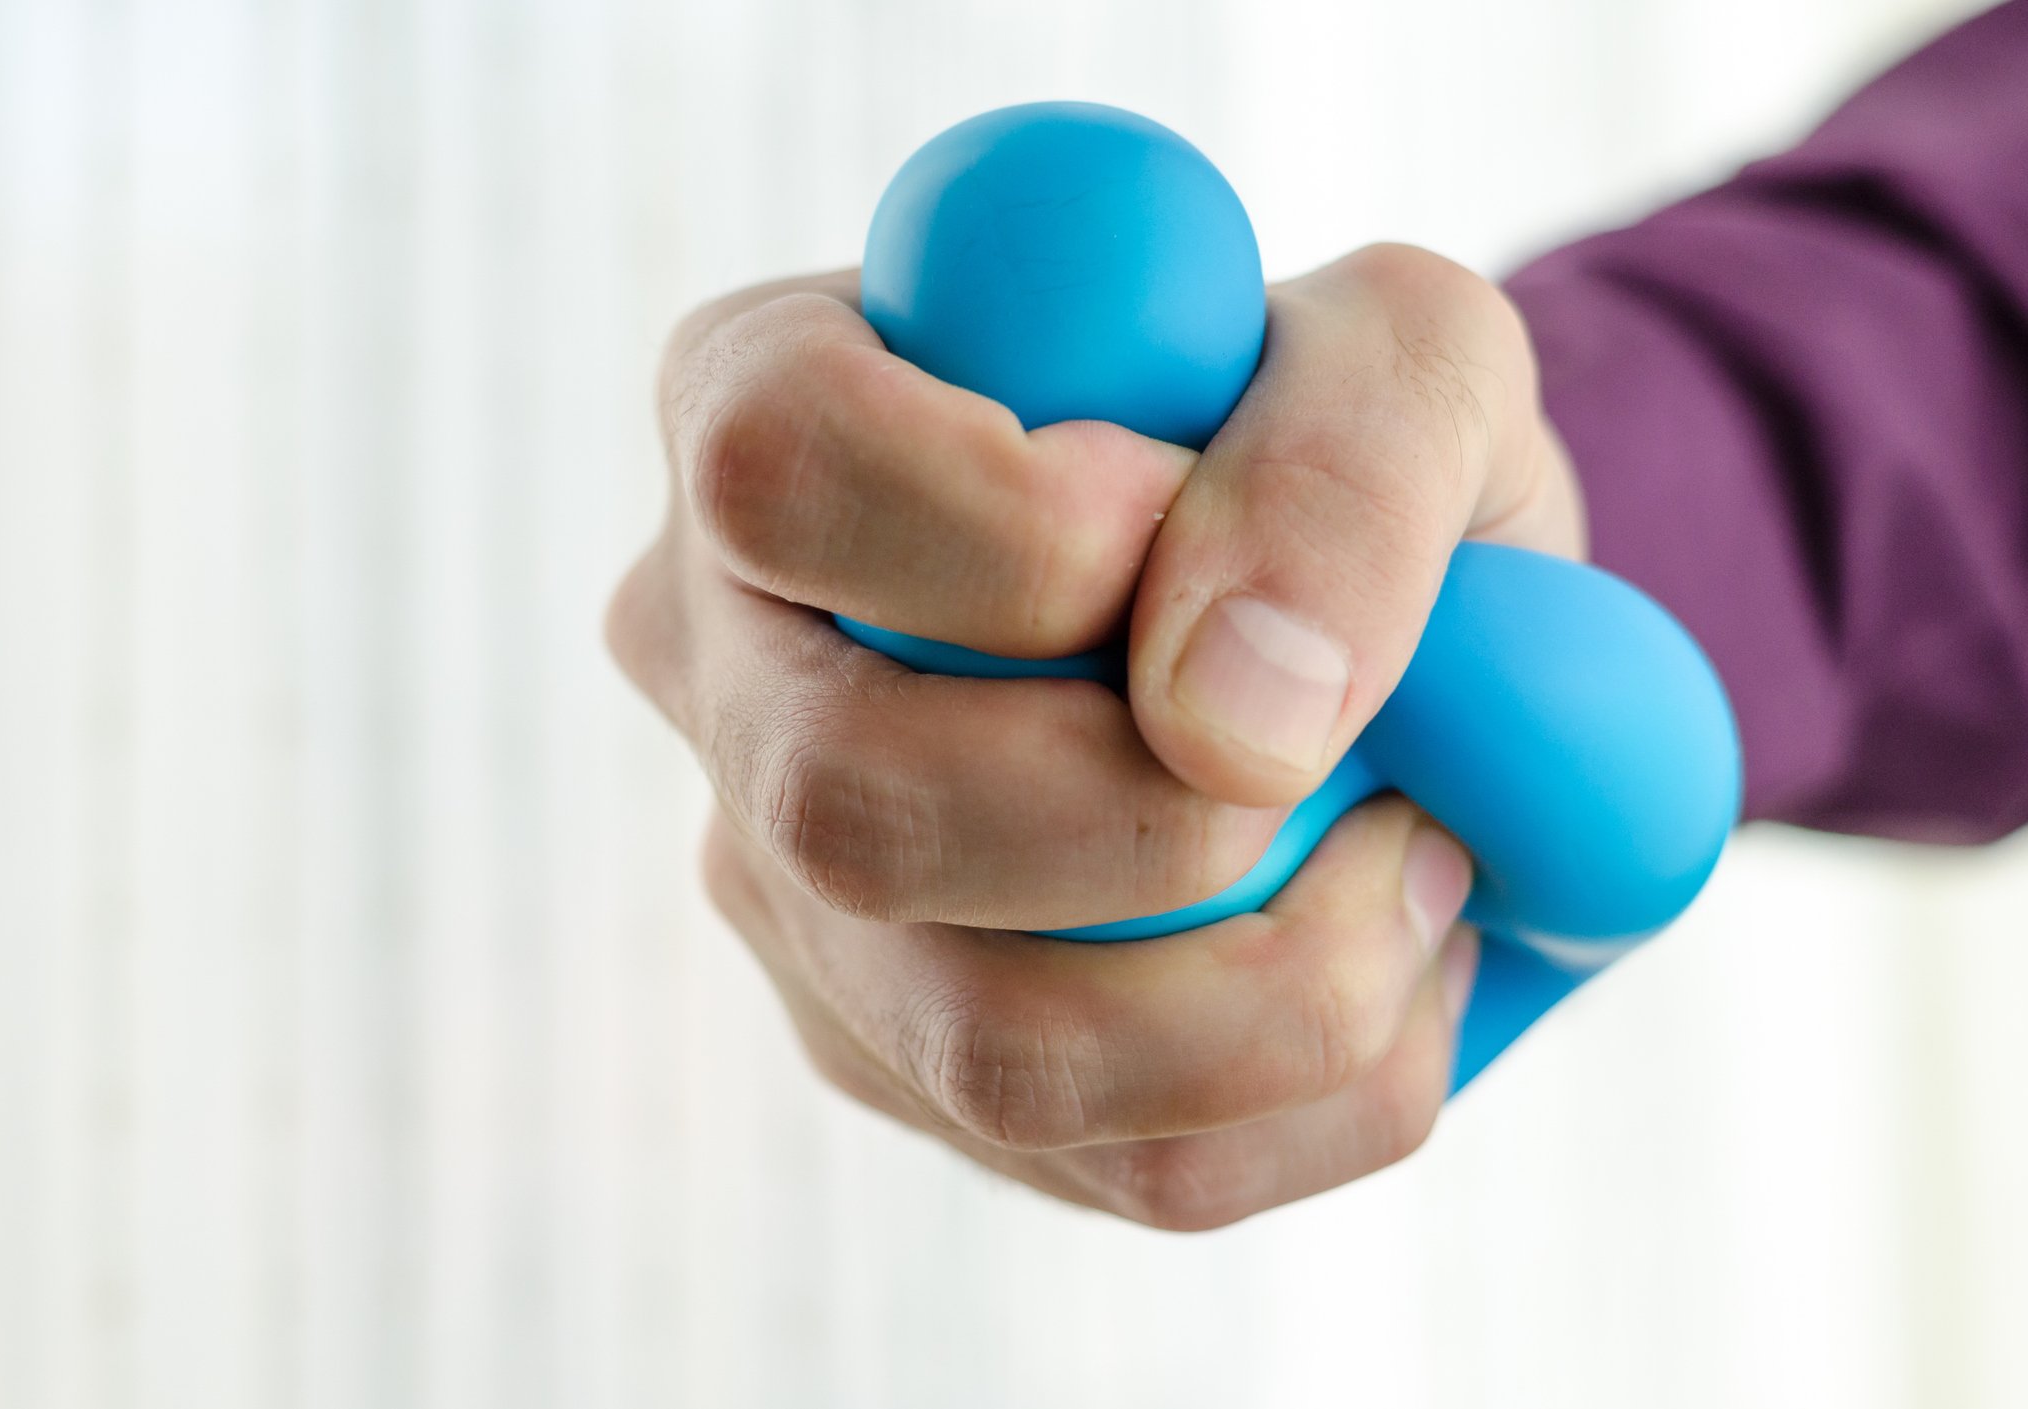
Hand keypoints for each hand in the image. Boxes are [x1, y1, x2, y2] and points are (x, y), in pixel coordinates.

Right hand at [610, 245, 1581, 1227]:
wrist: (1353, 626)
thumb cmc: (1340, 454)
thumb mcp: (1410, 355)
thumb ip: (1345, 461)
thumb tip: (1232, 727)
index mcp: (768, 416)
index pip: (781, 468)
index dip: (1019, 528)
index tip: (1197, 522)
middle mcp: (731, 670)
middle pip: (842, 802)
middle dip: (1161, 815)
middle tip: (1360, 760)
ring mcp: (795, 892)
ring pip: (980, 1047)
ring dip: (1280, 991)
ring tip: (1421, 862)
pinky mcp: (909, 1059)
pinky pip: (1115, 1164)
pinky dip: (1321, 1091)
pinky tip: (1384, 962)